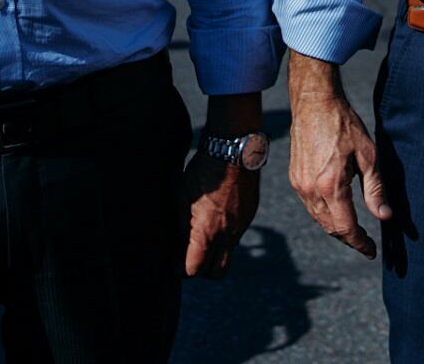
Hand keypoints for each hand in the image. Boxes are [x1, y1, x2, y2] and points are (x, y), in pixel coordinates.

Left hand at [182, 151, 258, 277]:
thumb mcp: (181, 199)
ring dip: (215, 254)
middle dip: (202, 270)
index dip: (180, 269)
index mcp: (208, 232)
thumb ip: (180, 229)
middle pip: (217, 273)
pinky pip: (237, 236)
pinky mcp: (250, 215)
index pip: (194, 269)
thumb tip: (174, 250)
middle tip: (189, 257)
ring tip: (201, 236)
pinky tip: (215, 218)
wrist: (233, 150)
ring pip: (229, 255)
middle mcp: (228, 234)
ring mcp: (242, 226)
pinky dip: (225, 236)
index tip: (173, 262)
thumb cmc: (202, 172)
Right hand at [287, 87, 390, 258]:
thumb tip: (384, 216)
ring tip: (354, 229)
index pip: (346, 228)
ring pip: (319, 219)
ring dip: (336, 228)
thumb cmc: (344, 124)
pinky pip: (310, 206)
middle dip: (349, 238)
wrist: (314, 102)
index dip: (360, 243)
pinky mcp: (294, 178)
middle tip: (365, 242)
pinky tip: (337, 210)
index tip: (371, 251)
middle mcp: (310, 190)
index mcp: (330, 186)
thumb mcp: (368, 155)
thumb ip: (375, 189)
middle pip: (330, 228)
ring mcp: (299, 185)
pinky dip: (324, 214)